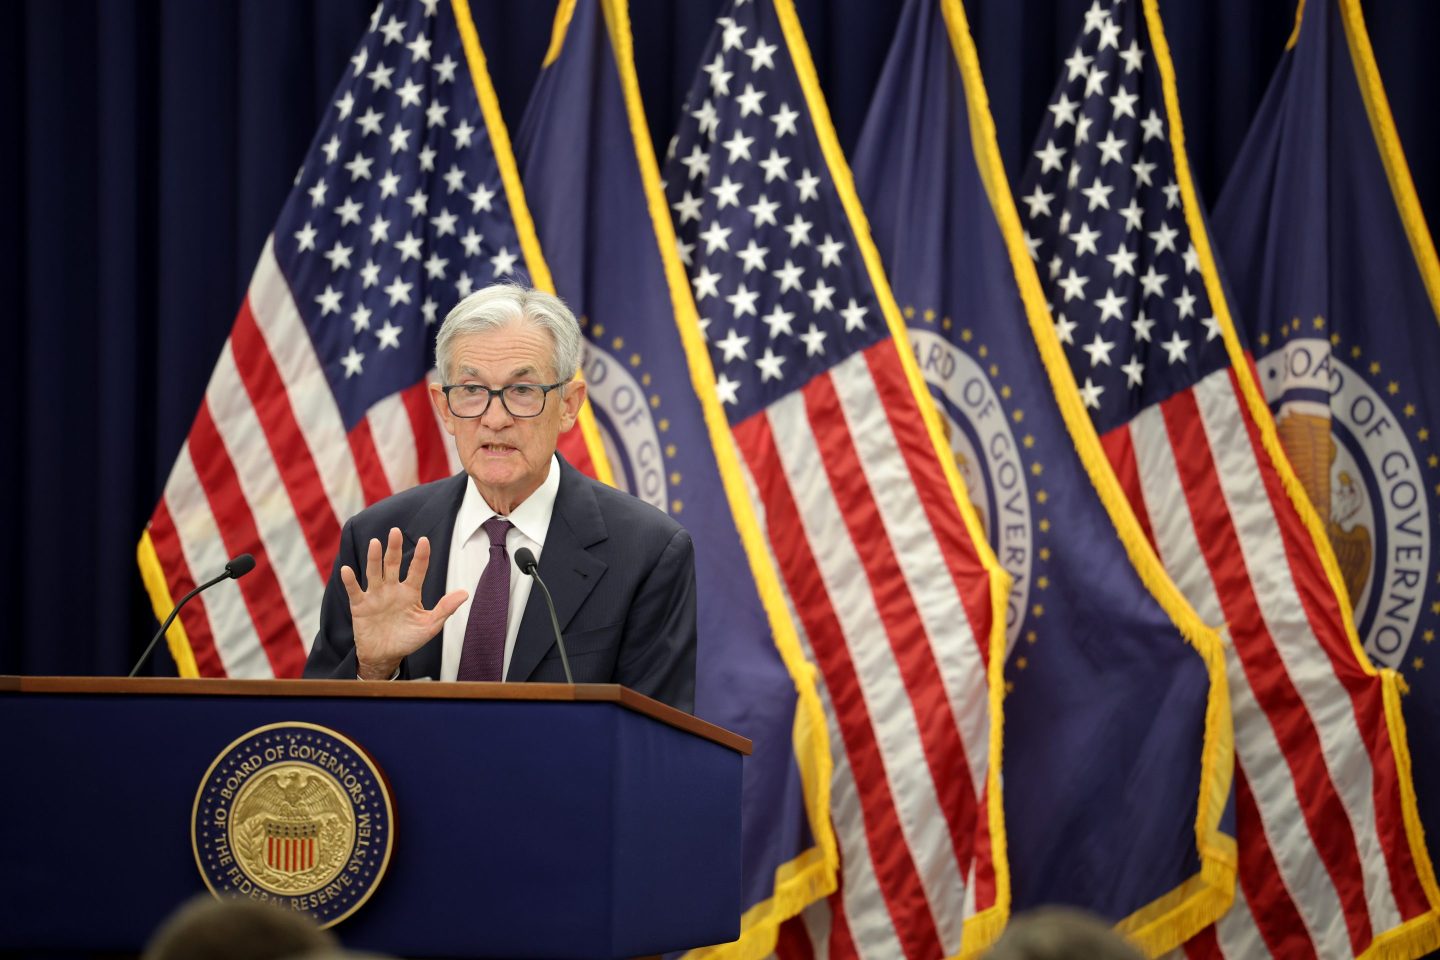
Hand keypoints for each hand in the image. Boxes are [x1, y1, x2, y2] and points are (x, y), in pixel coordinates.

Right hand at [341, 527, 467, 679]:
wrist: (385, 657)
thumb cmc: (408, 639)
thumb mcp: (429, 626)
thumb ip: (445, 609)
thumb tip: (464, 593)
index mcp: (410, 592)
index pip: (417, 569)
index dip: (420, 556)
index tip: (424, 541)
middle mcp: (392, 589)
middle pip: (393, 564)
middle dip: (394, 548)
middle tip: (395, 531)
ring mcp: (376, 595)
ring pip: (374, 573)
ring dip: (374, 558)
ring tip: (375, 543)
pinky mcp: (360, 606)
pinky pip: (355, 591)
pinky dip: (350, 581)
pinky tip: (347, 570)